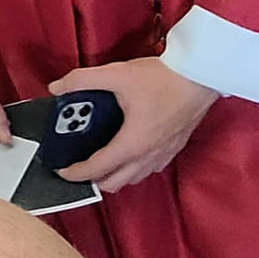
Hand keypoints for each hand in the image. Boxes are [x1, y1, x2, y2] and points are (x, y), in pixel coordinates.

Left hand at [49, 58, 217, 191]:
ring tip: (100, 158)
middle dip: (93, 179)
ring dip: (115, 175)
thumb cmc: (163, 78)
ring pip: (133, 178)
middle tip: (78, 163)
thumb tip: (56, 87)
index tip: (61, 170)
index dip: (75, 173)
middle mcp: (148, 156)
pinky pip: (149, 169)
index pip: (97, 169)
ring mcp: (163, 154)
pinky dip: (133, 167)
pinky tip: (127, 149)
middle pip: (115, 183)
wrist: (202, 76)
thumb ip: (82, 80)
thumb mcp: (116, 74)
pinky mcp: (174, 148)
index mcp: (132, 144)